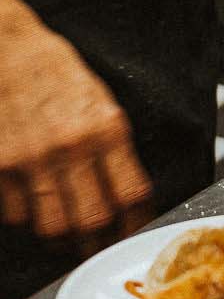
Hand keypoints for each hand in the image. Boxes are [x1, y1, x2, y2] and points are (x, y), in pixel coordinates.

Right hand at [0, 13, 150, 244]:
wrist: (10, 52)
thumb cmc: (57, 75)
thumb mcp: (103, 104)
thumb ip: (116, 151)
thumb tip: (128, 200)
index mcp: (106, 129)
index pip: (131, 196)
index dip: (136, 225)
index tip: (134, 233)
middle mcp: (70, 146)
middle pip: (92, 223)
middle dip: (99, 244)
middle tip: (98, 246)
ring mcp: (31, 158)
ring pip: (51, 228)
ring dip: (61, 240)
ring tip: (66, 235)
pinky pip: (15, 215)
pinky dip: (26, 220)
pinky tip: (34, 210)